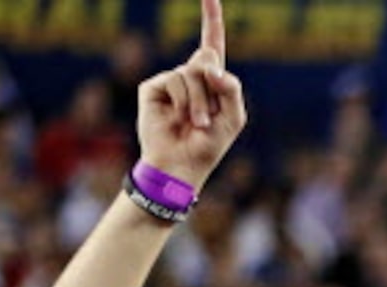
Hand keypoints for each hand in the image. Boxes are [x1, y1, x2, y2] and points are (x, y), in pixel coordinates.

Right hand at [135, 0, 245, 191]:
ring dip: (199, 103)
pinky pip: (174, 81)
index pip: (212, 43)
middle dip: (213, 88)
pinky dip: (184, 102)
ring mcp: (170, 80)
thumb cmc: (209, 145)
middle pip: (208, 60)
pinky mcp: (152, 87)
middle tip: (207, 119)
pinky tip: (180, 119)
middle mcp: (189, 76)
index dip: (211, 19)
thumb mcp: (234, 118)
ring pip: (192, 73)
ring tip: (196, 124)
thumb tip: (209, 62)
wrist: (181, 166)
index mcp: (211, 81)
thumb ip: (230, 87)